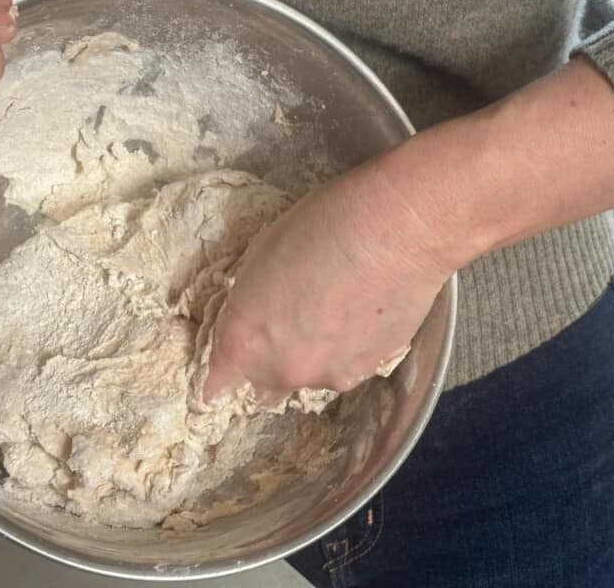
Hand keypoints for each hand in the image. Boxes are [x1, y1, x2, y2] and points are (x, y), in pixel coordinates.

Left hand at [204, 165, 451, 400]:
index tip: (229, 370)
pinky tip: (364, 309)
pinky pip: (352, 364)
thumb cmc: (323, 226)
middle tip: (291, 323)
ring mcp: (332, 374)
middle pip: (266, 387)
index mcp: (246, 341)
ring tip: (337, 306)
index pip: (218, 383)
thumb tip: (258, 321)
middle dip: (271, 364)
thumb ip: (251, 305)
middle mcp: (285, 370)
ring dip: (317, 353)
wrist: (396, 230)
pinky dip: (353, 347)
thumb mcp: (261, 255)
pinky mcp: (373, 369)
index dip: (224, 375)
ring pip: (314, 375)